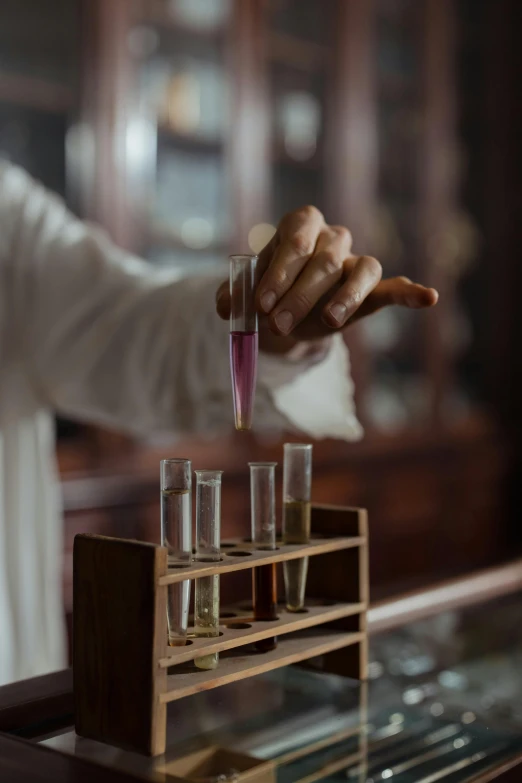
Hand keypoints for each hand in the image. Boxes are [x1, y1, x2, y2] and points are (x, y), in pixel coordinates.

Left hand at [216, 206, 437, 352]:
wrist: (283, 314)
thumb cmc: (264, 294)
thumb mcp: (240, 294)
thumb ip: (231, 295)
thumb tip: (225, 306)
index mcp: (299, 227)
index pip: (296, 238)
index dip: (279, 270)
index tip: (260, 303)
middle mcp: (330, 238)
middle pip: (325, 259)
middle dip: (299, 294)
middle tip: (276, 324)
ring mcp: (354, 262)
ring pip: (362, 269)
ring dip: (345, 297)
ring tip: (330, 322)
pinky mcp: (372, 289)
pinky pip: (394, 285)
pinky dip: (411, 292)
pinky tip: (428, 298)